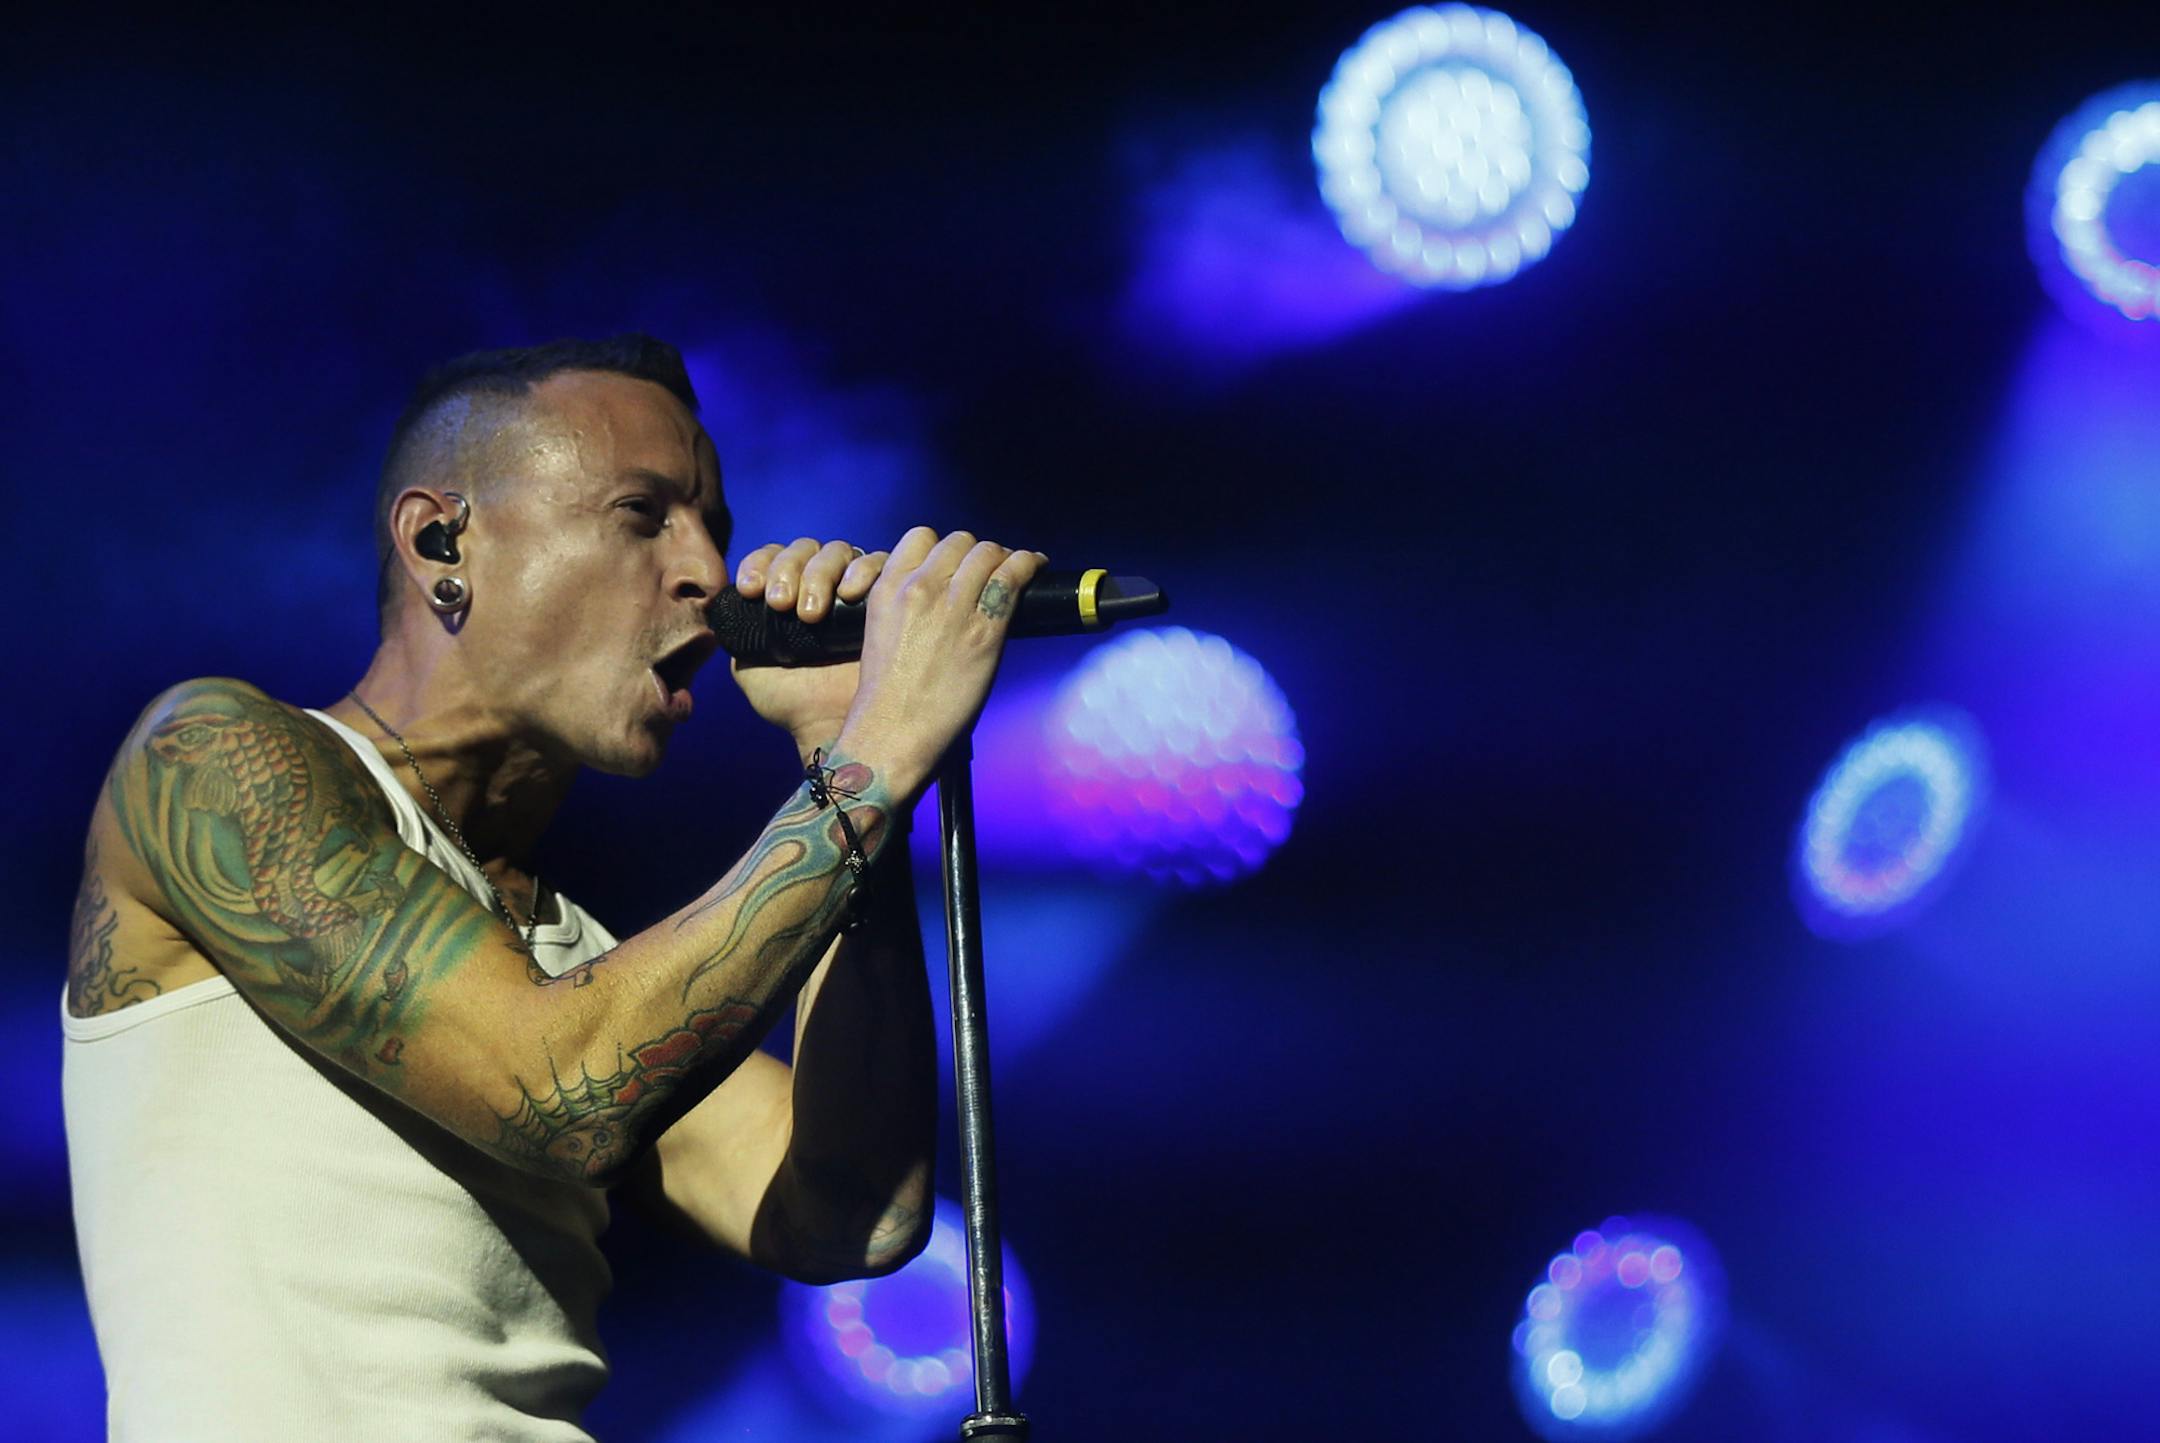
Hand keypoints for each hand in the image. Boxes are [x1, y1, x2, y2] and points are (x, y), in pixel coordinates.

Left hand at [728, 537, 889, 757]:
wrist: (833, 726)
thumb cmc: (794, 702)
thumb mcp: (750, 667)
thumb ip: (739, 637)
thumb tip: (728, 612)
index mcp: (789, 591)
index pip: (772, 557)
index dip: (760, 564)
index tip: (750, 590)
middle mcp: (823, 582)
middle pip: (804, 549)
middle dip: (787, 570)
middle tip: (780, 604)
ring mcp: (856, 585)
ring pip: (837, 551)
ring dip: (818, 574)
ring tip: (811, 614)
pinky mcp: (889, 593)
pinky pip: (879, 562)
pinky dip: (862, 570)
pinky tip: (848, 594)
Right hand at [837, 527, 1047, 798]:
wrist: (891, 734)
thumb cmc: (887, 698)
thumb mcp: (881, 635)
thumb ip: (906, 606)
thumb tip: (945, 594)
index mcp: (888, 589)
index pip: (921, 537)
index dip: (944, 547)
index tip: (957, 562)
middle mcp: (920, 589)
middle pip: (959, 541)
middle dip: (977, 552)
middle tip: (991, 568)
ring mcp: (953, 608)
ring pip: (987, 552)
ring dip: (1004, 556)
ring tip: (1017, 567)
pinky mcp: (984, 630)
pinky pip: (1013, 577)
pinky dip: (1029, 565)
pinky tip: (1036, 567)